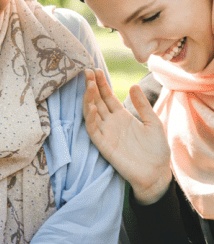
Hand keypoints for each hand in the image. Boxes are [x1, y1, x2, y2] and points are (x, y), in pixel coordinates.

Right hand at [83, 68, 171, 204]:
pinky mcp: (103, 144)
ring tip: (89, 85)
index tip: (95, 69)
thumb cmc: (156, 150)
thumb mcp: (153, 122)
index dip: (101, 84)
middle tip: (87, 71)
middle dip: (92, 86)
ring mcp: (106, 133)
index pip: (107, 97)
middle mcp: (111, 123)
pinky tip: (91, 106)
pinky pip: (93, 129)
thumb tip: (133, 85)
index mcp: (122, 117)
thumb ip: (142, 105)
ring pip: (92, 113)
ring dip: (89, 99)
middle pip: (97, 101)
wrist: (156, 173)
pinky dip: (90, 118)